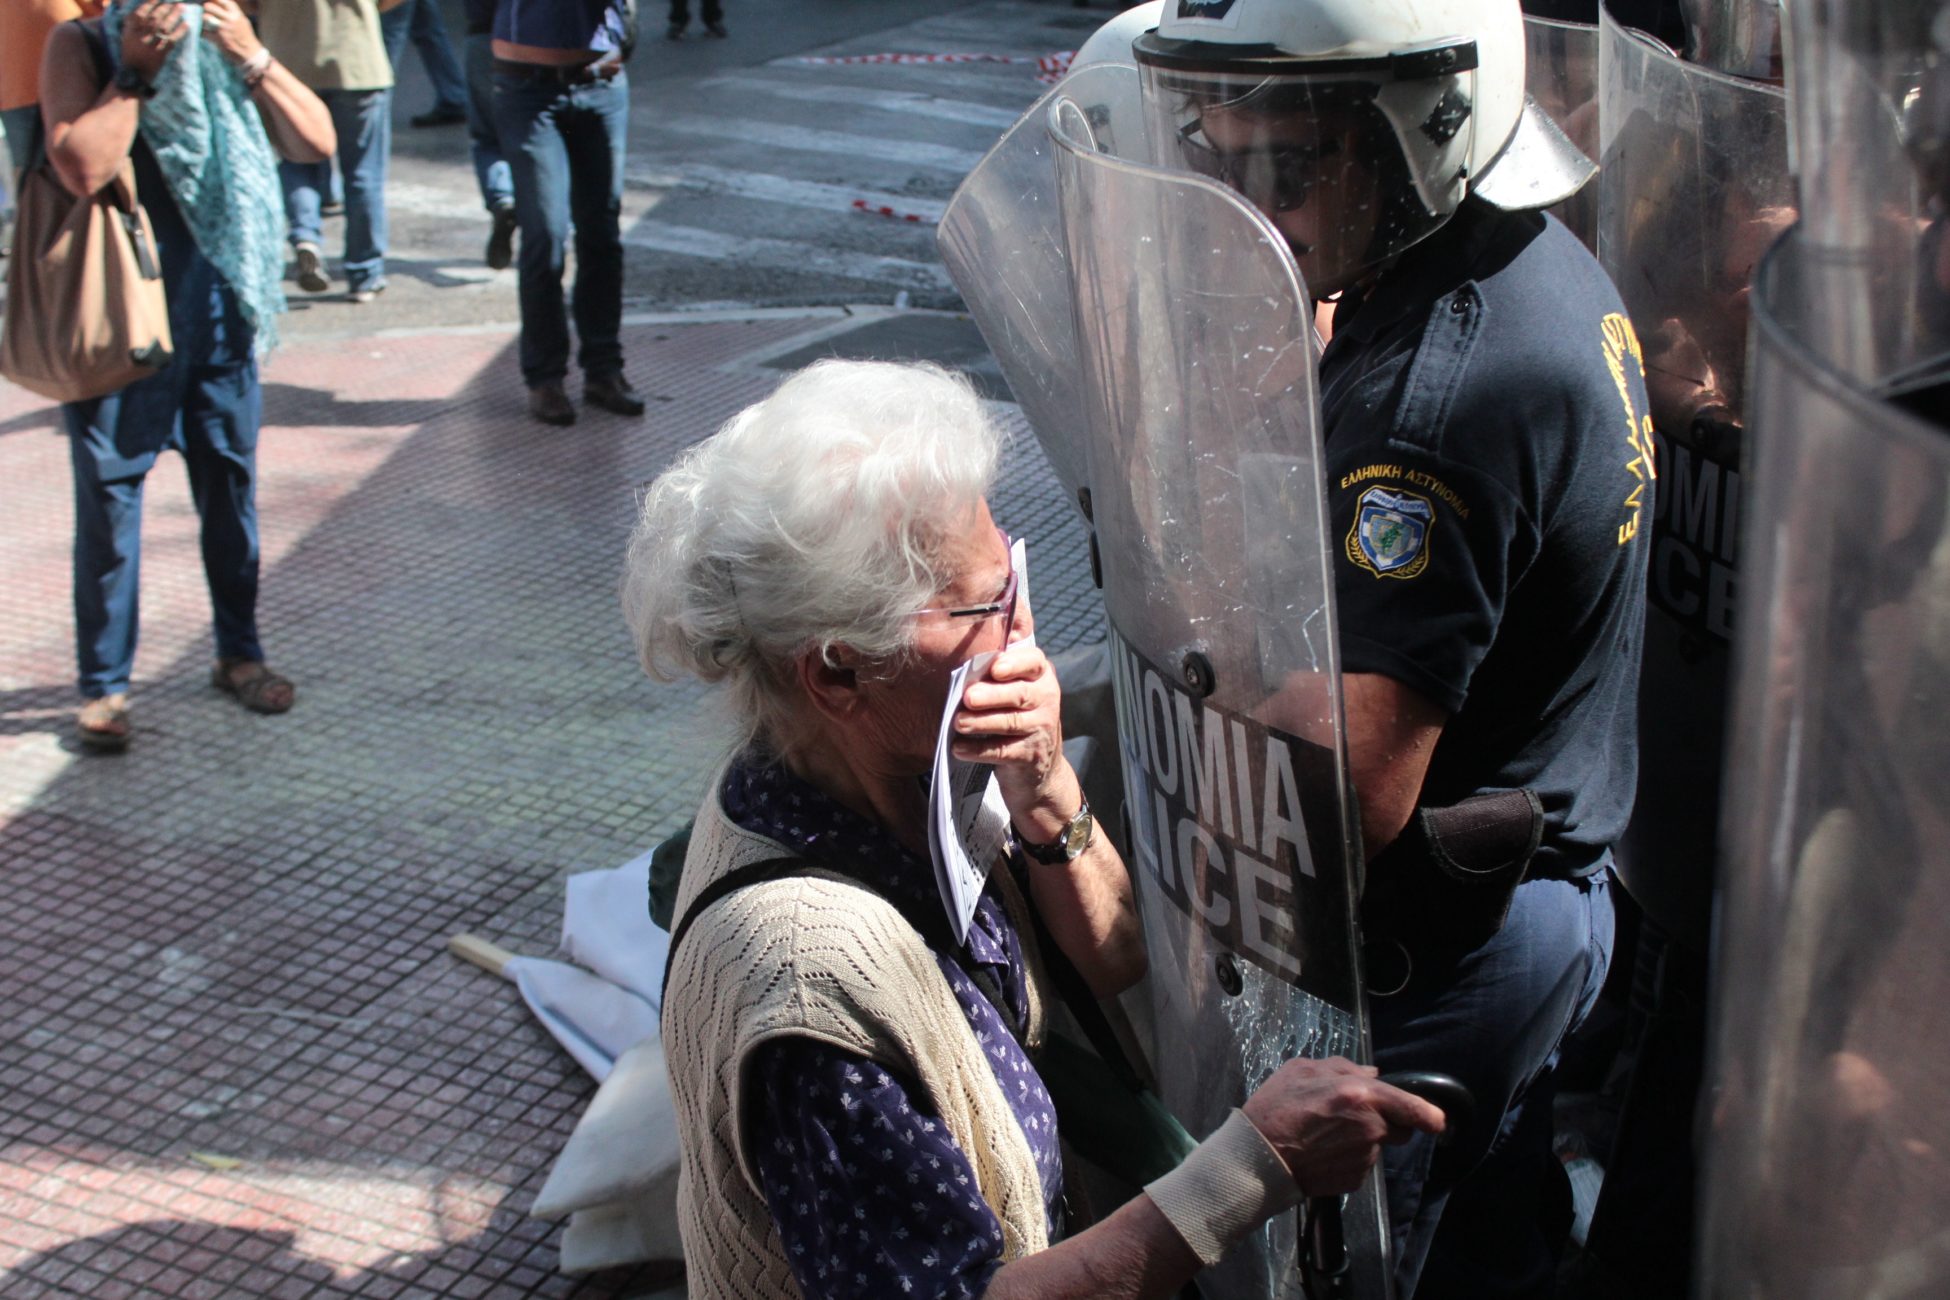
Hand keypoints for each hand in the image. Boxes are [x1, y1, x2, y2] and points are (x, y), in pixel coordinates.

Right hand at [119, 0, 187, 82]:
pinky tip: (187, 24)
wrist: (133, 75)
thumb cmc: (130, 53)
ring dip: (174, 16)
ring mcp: (150, 47)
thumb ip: (131, 22)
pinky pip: (172, 41)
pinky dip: (180, 32)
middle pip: (154, 19)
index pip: (140, 14)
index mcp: (130, 31)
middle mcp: (140, 37)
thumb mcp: (126, 36)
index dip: (150, 4)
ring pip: (163, 28)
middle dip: (165, 8)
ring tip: (182, 7)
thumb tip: (139, 6)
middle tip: (175, 1)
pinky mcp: (161, 56)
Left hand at [199, 0, 264, 64]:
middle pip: (211, 7)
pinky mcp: (218, 39)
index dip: (216, 0)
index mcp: (237, 15)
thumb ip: (233, 14)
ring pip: (206, 17)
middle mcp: (230, 20)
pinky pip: (204, 32)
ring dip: (204, 19)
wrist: (251, 54)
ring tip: (205, 21)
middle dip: (207, 8)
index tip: (213, 1)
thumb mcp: (243, 22)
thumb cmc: (246, 37)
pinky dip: (203, 32)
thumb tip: (222, 5)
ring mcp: (224, 29)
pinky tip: (205, 33)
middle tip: (207, 9)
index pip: (224, 1)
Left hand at [954, 642, 1066, 821]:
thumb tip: (964, 665)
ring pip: (1011, 722)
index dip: (1015, 664)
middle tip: (968, 698)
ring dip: (982, 722)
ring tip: (958, 723)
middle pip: (1020, 694)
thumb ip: (995, 674)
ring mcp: (1042, 729)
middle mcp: (1046, 699)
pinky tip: (959, 748)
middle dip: (992, 695)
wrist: (1037, 766)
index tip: (994, 669)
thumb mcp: (1014, 691)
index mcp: (1040, 676)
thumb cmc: (1015, 716)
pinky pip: (1003, 751)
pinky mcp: (1031, 756)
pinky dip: (979, 750)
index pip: (1033, 662)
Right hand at [1240, 1057, 1445, 1196]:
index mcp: (1361, 1095)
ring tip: (1326, 1135)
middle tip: (1354, 1117)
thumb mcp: (1302, 1069)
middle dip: (1386, 1122)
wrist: (1258, 1157)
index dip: (1432, 1115)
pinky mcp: (1355, 1180)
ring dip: (1362, 1140)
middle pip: (1400, 1129)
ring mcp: (1364, 1158)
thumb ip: (1343, 1068)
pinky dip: (1348, 1158)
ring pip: (1377, 1146)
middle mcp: (1371, 1128)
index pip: (1414, 1108)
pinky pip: (1361, 1165)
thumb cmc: (1276, 1107)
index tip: (1438, 1121)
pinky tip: (1322, 1152)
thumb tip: (1373, 1074)